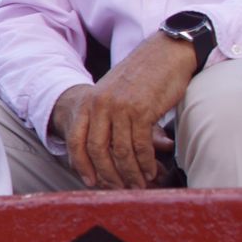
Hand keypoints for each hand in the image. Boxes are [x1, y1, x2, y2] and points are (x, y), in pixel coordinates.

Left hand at [50, 32, 197, 188]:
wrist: (166, 53)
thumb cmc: (141, 78)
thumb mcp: (113, 94)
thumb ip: (104, 118)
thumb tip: (104, 154)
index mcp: (89, 101)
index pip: (76, 139)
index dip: (81, 164)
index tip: (90, 181)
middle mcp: (100, 104)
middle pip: (96, 150)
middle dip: (107, 175)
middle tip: (119, 189)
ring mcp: (121, 107)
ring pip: (120, 152)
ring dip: (130, 173)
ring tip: (138, 185)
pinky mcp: (143, 110)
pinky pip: (140, 146)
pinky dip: (145, 163)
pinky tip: (150, 171)